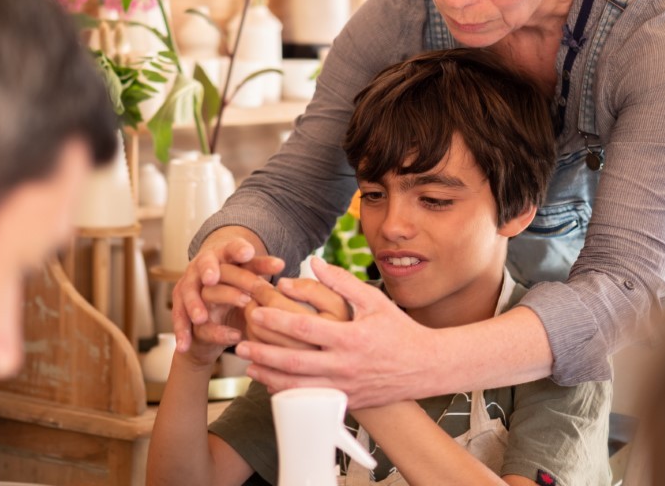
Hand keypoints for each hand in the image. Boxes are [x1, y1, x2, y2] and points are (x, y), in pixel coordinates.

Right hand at [171, 226, 284, 351]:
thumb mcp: (250, 283)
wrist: (211, 318)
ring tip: (201, 317)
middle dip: (209, 271)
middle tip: (212, 278)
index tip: (248, 253)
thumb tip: (281, 264)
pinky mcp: (182, 312)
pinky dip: (186, 332)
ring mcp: (191, 290)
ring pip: (190, 293)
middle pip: (207, 266)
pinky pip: (183, 320)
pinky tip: (193, 343)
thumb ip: (262, 274)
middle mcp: (204, 270)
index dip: (239, 250)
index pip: (232, 248)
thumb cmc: (237, 294)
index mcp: (224, 258)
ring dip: (194, 305)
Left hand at [235, 256, 436, 407]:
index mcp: (351, 337)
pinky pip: (310, 400)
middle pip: (293, 361)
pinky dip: (288, 394)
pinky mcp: (346, 402)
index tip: (256, 313)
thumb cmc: (399, 331)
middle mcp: (345, 365)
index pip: (304, 328)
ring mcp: (344, 387)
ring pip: (297, 387)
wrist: (425, 367)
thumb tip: (314, 263)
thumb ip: (342, 282)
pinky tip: (273, 385)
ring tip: (249, 367)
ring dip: (269, 377)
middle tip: (240, 345)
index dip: (276, 321)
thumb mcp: (374, 301)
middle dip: (263, 353)